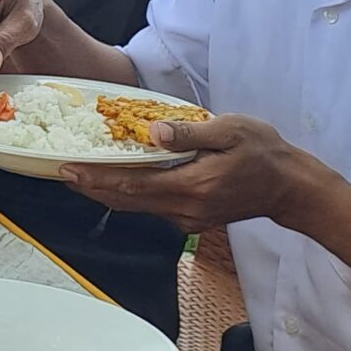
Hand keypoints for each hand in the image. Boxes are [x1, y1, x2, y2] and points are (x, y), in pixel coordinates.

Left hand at [63, 116, 331, 233]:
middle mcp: (185, 208)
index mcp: (192, 186)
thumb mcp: (230, 131)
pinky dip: (127, 194)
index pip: (132, 184)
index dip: (96, 178)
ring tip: (78, 175)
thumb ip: (189, 132)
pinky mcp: (190, 219)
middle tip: (60, 171)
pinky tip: (114, 179)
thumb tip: (152, 132)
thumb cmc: (263, 152)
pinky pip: (149, 207)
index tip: (67, 169)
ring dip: (105, 192)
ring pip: (135, 206)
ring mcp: (187, 218)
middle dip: (91, 187)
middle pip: (126, 200)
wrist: (290, 187)